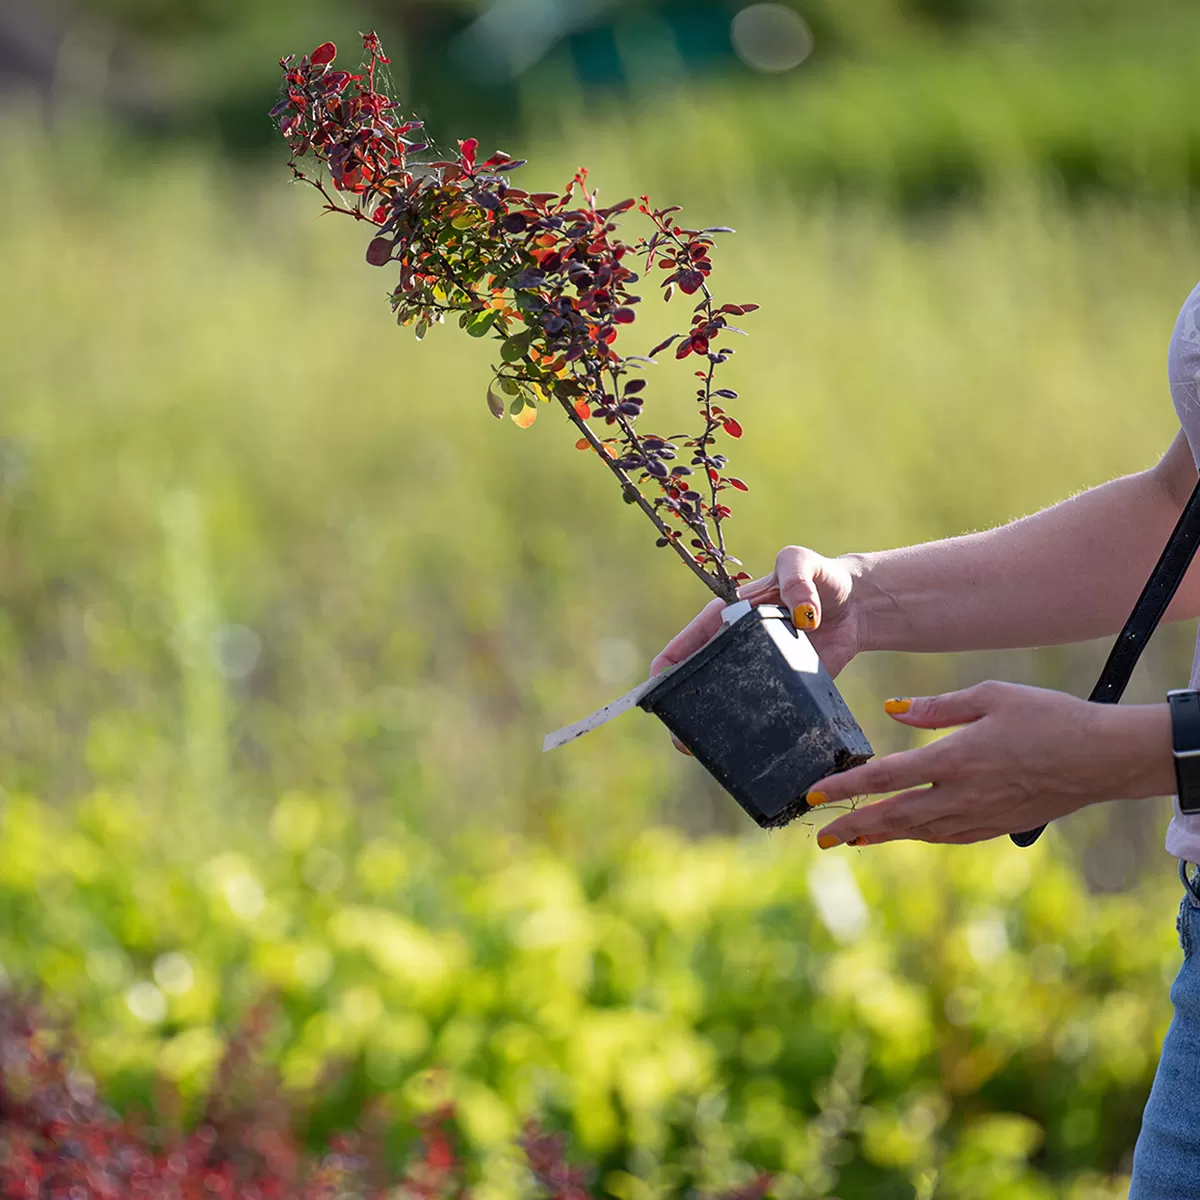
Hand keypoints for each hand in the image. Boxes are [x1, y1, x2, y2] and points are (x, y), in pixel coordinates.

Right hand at [650, 547, 863, 754]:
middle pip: (697, 680)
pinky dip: (751, 730)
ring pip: (725, 701)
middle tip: (678, 735)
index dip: (665, 669)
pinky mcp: (784, 686)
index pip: (685, 645)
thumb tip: (803, 614)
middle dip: (681, 706)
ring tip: (699, 751)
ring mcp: (758, 670)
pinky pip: (762, 711)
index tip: (655, 694)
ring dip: (710, 725)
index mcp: (726, 617)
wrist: (857, 604)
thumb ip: (797, 578)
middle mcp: (735, 648)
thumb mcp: (802, 563)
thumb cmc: (820, 577)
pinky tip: (745, 750)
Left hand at [806, 681, 1173, 846]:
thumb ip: (936, 708)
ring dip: (881, 835)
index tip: (813, 795)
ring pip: (918, 831)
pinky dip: (919, 837)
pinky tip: (906, 835)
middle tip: (820, 836)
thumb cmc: (1048, 717)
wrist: (1103, 758)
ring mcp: (980, 815)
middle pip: (893, 816)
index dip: (845, 788)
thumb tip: (892, 710)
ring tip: (852, 838)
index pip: (884, 777)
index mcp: (953, 759)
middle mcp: (961, 794)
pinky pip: (947, 837)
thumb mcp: (990, 696)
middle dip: (852, 826)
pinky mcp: (998, 826)